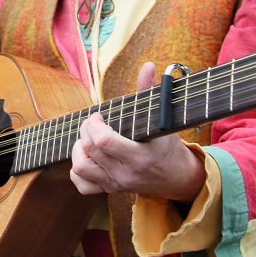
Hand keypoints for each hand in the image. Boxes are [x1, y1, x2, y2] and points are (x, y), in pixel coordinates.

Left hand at [69, 61, 205, 201]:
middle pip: (89, 149)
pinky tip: (87, 156)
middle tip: (94, 123)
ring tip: (88, 139)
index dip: (94, 124)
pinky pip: (82, 184)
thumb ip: (150, 92)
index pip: (103, 142)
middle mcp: (126, 173)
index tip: (99, 116)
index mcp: (140, 156)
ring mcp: (116, 184)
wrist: (178, 178)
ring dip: (78, 149)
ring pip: (80, 167)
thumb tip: (149, 66)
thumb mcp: (162, 119)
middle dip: (86, 130)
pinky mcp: (110, 190)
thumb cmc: (169, 145)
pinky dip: (78, 169)